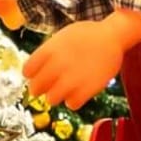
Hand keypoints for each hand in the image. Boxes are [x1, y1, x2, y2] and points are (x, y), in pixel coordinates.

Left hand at [23, 11, 140, 107]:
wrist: (113, 36)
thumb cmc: (86, 36)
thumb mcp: (61, 37)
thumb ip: (47, 53)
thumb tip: (33, 71)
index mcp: (50, 50)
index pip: (27, 70)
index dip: (31, 75)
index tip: (35, 75)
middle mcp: (58, 64)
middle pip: (36, 88)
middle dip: (39, 89)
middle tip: (47, 87)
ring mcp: (73, 78)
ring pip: (52, 99)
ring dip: (56, 96)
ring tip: (64, 89)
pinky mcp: (88, 89)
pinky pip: (72, 104)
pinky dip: (73, 101)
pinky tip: (78, 92)